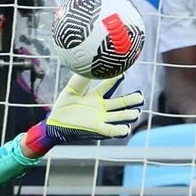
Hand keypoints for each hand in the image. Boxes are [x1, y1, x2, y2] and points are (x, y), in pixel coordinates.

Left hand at [25, 76, 143, 153]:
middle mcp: (101, 107)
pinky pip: (111, 130)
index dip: (114, 79)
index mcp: (95, 96)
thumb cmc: (62, 106)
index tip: (122, 73)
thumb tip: (89, 65)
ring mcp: (101, 118)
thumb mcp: (72, 90)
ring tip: (136, 113)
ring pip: (119, 116)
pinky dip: (119, 130)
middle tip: (140, 96)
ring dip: (128, 115)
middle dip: (131, 100)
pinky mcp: (98, 129)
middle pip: (120, 103)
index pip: (107, 86)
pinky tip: (125, 128)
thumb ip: (81, 80)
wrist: (54, 124)